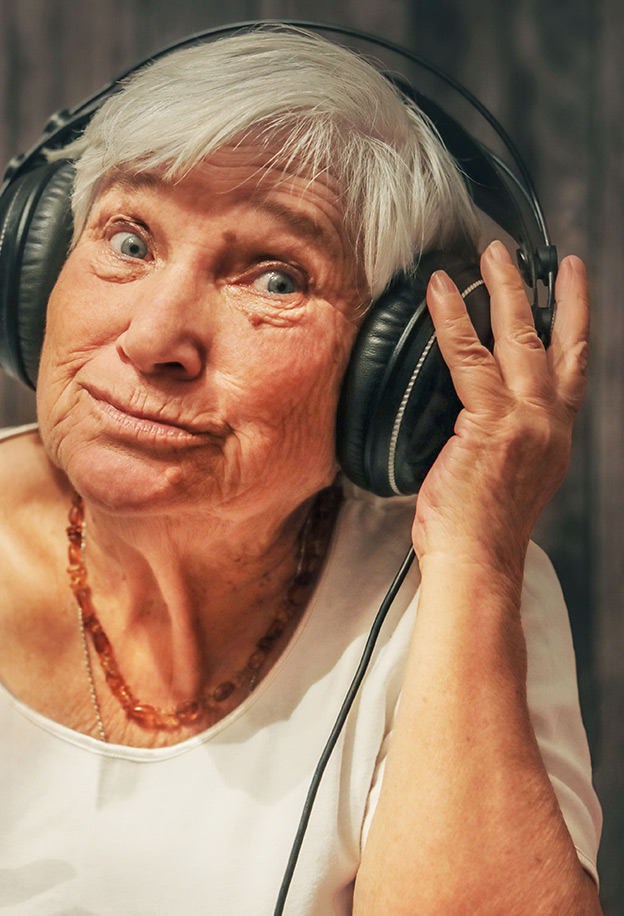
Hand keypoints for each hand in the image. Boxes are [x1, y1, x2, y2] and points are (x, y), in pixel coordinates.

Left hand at [412, 240, 588, 574]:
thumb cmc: (478, 530)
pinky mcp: (491, 424)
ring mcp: (525, 421)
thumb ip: (500, 439)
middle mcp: (550, 424)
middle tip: (537, 256)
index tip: (570, 287)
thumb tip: (472, 417)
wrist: (476, 563)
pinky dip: (454, 319)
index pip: (572, 368)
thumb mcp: (504, 478)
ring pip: (518, 338)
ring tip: (492, 254)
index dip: (574, 322)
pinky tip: (441, 290)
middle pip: (558, 341)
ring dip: (505, 289)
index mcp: (555, 437)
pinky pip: (469, 356)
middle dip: (549, 292)